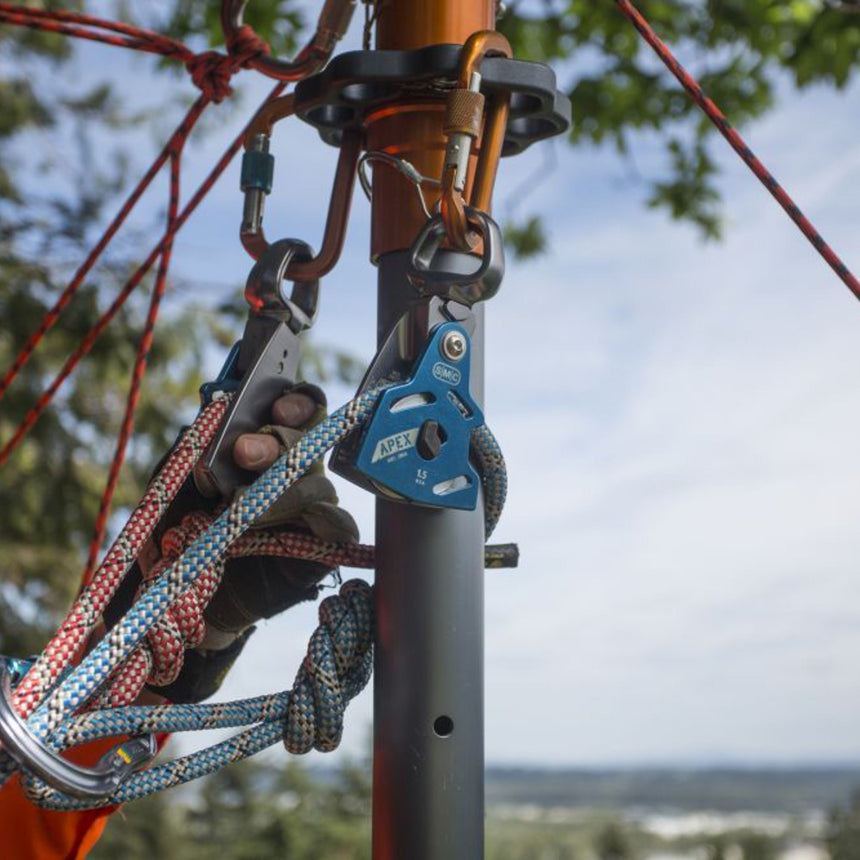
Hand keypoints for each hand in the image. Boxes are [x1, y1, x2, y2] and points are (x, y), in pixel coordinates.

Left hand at [146, 385, 358, 703]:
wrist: (178, 595)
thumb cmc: (178, 529)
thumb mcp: (172, 481)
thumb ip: (196, 449)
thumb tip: (220, 429)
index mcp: (264, 445)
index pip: (299, 409)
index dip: (296, 401)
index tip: (274, 409)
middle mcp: (293, 472)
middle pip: (311, 442)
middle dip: (279, 442)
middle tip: (242, 453)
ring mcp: (310, 510)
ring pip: (318, 484)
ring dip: (280, 491)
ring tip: (237, 509)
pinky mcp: (318, 550)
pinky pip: (340, 527)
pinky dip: (325, 521)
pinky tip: (299, 526)